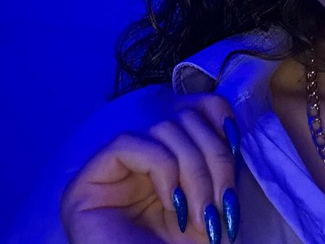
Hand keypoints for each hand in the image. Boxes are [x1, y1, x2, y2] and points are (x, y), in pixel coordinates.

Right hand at [60, 93, 241, 243]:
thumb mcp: (214, 199)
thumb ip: (217, 157)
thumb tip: (232, 120)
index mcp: (167, 159)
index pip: (191, 108)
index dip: (218, 118)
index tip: (238, 145)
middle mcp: (136, 162)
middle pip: (182, 119)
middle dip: (213, 159)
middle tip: (223, 205)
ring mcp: (108, 173)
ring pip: (162, 129)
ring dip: (195, 171)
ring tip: (202, 216)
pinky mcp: (85, 185)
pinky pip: (130, 144)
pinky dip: (163, 168)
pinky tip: (173, 205)